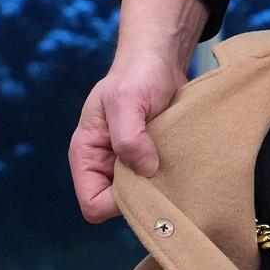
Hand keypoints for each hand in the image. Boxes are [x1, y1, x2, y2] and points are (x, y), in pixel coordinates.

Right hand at [67, 0, 207, 222]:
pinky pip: (158, 185)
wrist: (160, 62)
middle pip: (119, 207)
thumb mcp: (127, 101)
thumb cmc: (136, 75)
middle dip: (142, 196)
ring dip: (159, 187)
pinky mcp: (150, 162)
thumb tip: (145, 169)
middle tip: (165, 175)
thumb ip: (129, 137)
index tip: (144, 179)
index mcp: (87, 156)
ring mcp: (128, 166)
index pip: (93, 204)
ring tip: (174, 165)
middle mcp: (105, 166)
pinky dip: (170, 179)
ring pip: (141, 198)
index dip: (116, 202)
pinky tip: (182, 164)